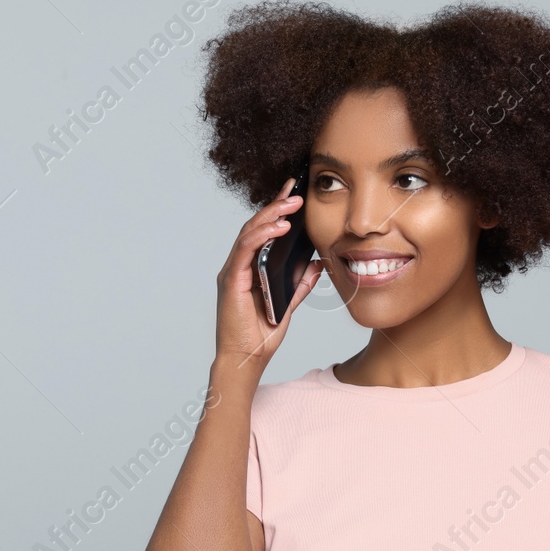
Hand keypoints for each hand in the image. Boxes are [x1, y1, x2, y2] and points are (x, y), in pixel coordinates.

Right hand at [213, 175, 324, 371]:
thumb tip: (317, 263)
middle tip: (296, 191)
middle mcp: (238, 266)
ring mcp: (233, 272)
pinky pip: (245, 250)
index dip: (277, 210)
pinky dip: (261, 236)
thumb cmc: (260, 336)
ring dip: (271, 215)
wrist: (246, 359)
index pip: (263, 232)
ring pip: (249, 233)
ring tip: (291, 204)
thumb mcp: (288, 304)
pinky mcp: (231, 280)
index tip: (293, 192)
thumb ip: (300, 283)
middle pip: (255, 227)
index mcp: (250, 269)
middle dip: (275, 205)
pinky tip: (278, 227)